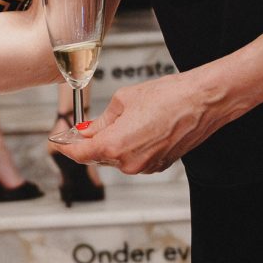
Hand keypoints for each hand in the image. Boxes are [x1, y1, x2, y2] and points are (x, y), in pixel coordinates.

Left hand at [70, 67, 236, 174]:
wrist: (204, 101)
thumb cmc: (170, 96)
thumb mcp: (125, 100)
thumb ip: (102, 120)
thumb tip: (88, 129)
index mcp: (115, 145)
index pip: (80, 154)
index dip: (65, 147)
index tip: (58, 142)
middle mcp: (129, 162)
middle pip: (98, 156)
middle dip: (90, 142)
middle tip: (85, 126)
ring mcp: (146, 167)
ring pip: (117, 157)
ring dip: (113, 143)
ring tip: (124, 119)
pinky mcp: (159, 165)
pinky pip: (135, 158)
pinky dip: (130, 146)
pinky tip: (140, 127)